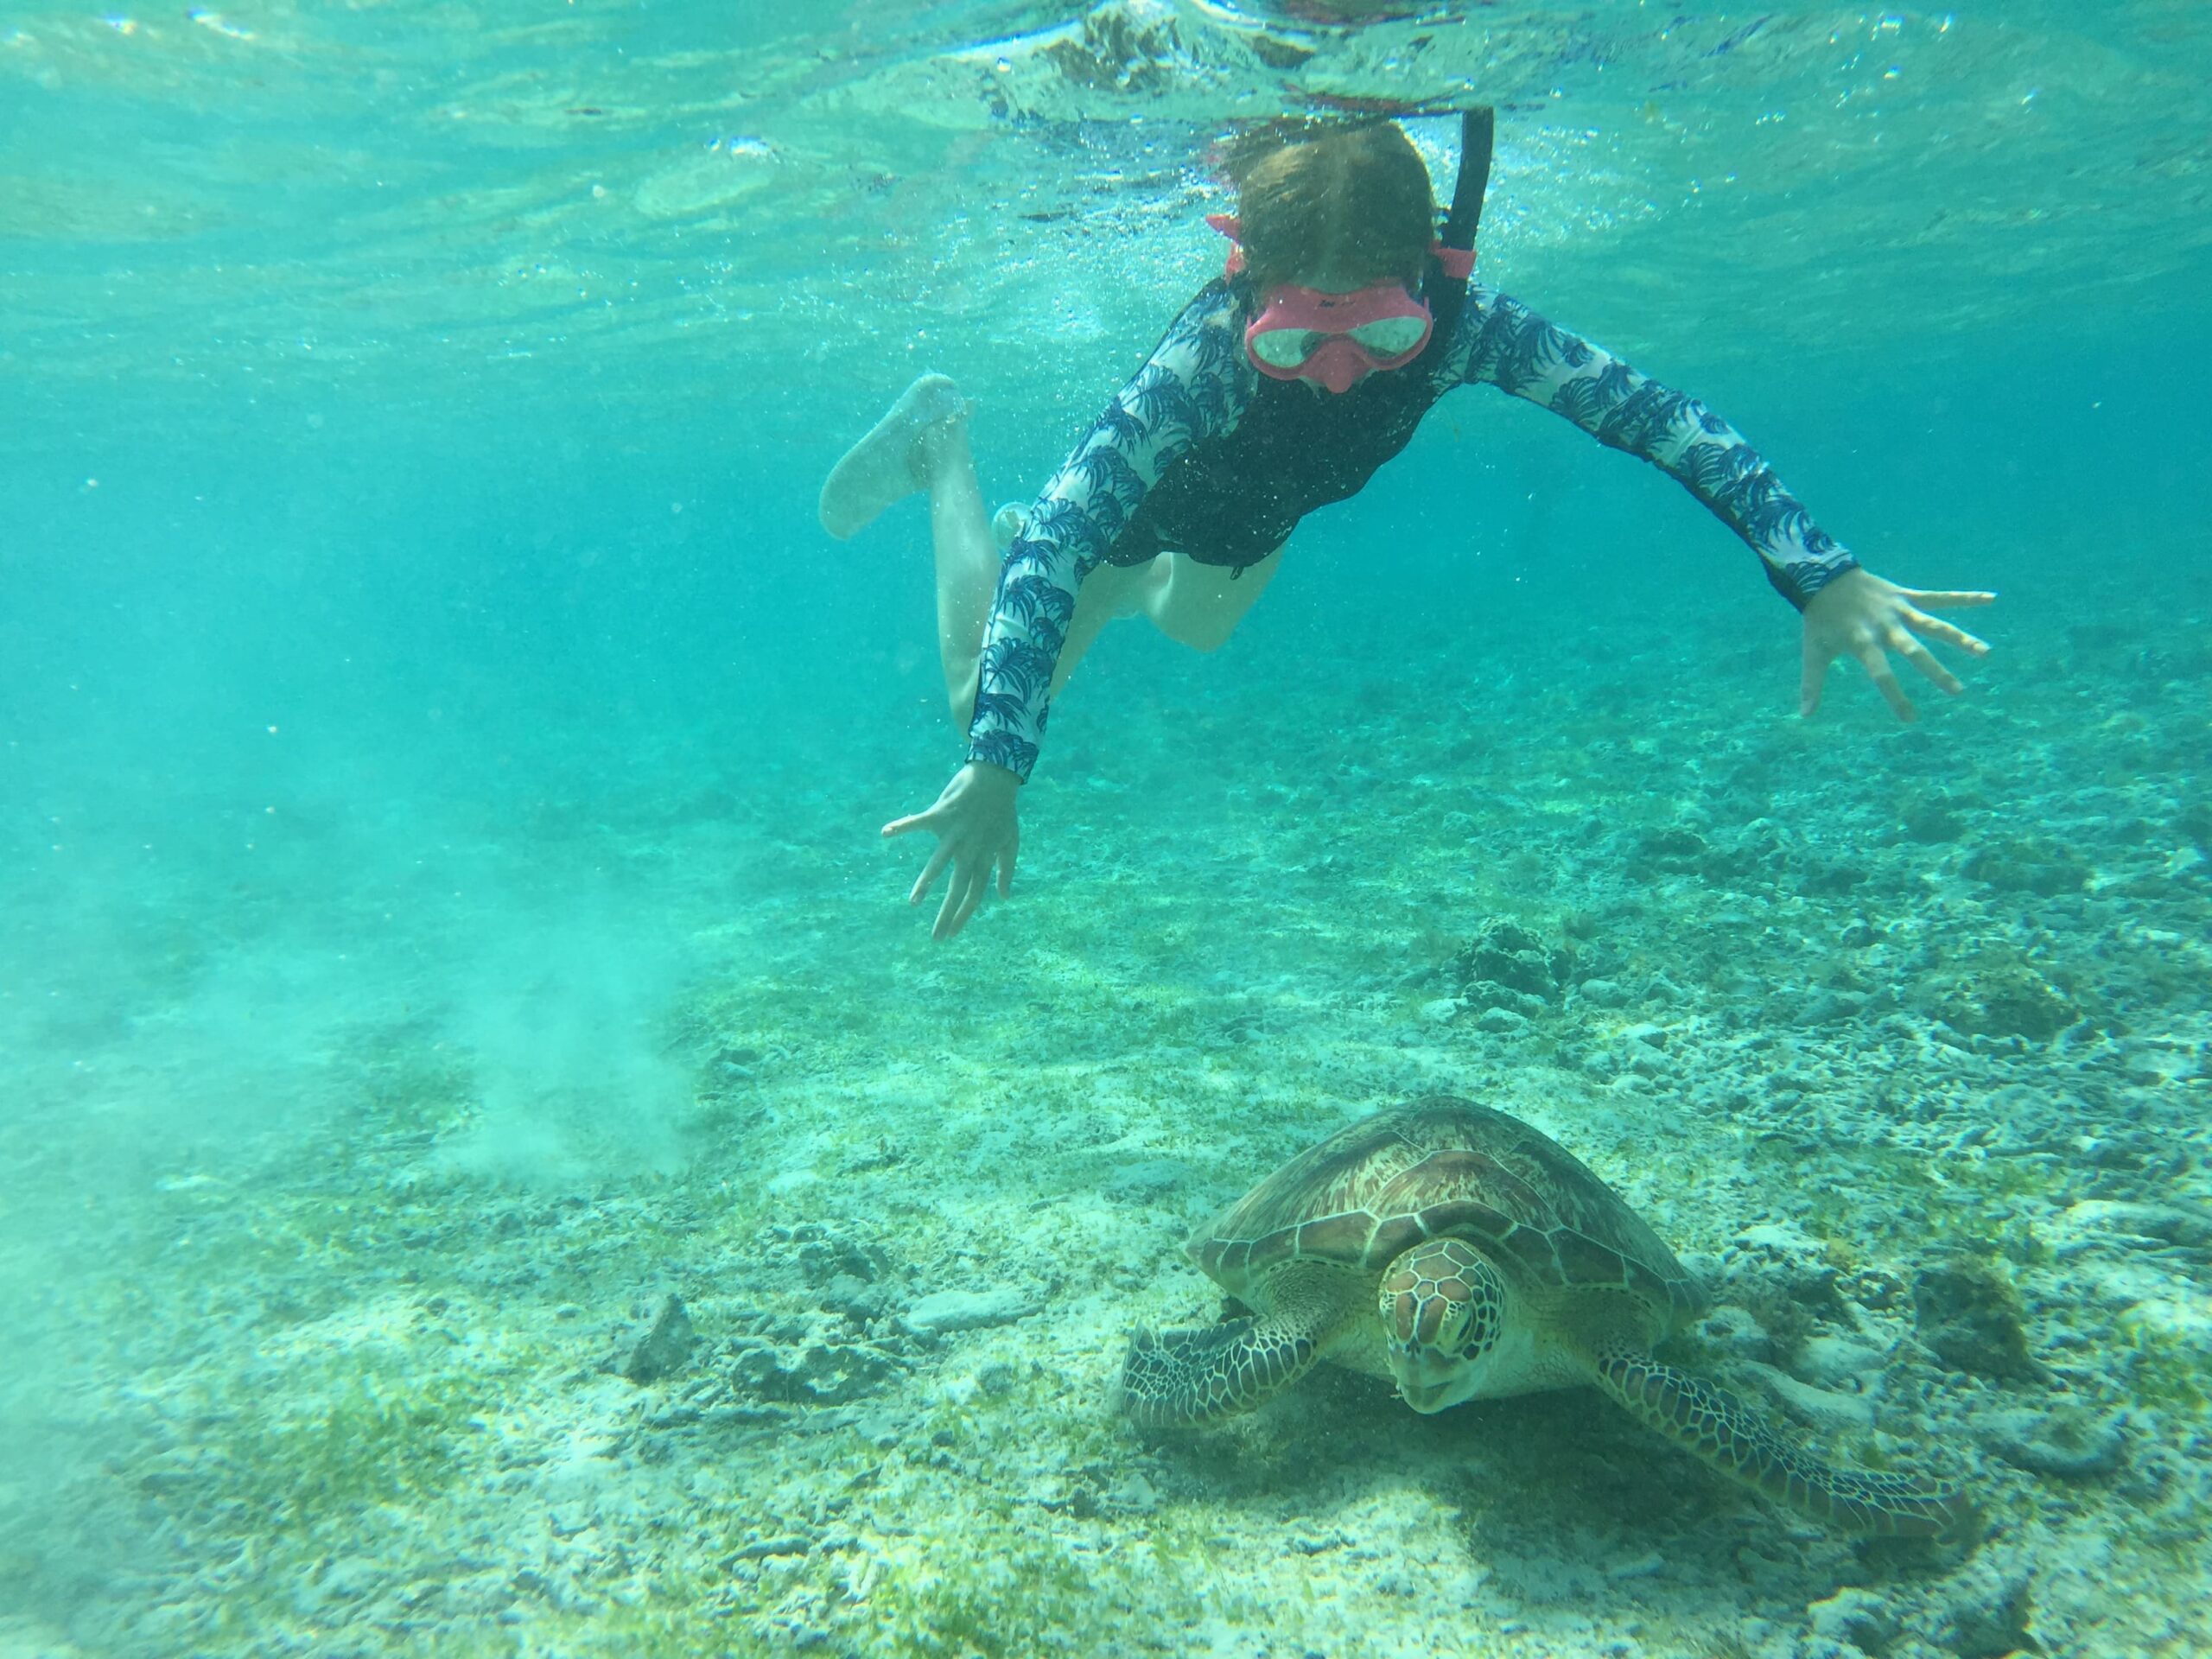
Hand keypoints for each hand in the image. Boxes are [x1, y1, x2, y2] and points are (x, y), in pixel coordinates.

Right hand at [882, 762, 1020, 940]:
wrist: (997, 776)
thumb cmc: (1003, 810)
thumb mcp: (1011, 842)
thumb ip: (1007, 870)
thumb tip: (1004, 898)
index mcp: (984, 857)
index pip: (974, 893)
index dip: (963, 915)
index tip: (951, 934)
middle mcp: (969, 850)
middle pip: (958, 887)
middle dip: (947, 913)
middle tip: (936, 937)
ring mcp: (955, 833)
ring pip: (939, 863)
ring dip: (927, 883)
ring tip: (914, 902)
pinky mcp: (942, 814)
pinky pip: (919, 822)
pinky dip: (903, 826)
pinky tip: (886, 833)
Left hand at [1799, 568, 1993, 721]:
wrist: (1823, 578)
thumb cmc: (1820, 620)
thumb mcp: (1813, 652)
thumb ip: (1812, 684)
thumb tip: (1804, 716)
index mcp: (1863, 642)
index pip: (1881, 674)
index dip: (1895, 696)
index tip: (1910, 719)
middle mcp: (1885, 627)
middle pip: (1914, 651)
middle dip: (1936, 672)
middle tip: (1958, 692)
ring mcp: (1899, 610)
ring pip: (1935, 625)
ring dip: (1960, 638)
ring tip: (1985, 653)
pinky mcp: (1906, 596)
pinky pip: (1939, 597)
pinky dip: (1965, 597)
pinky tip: (1991, 599)